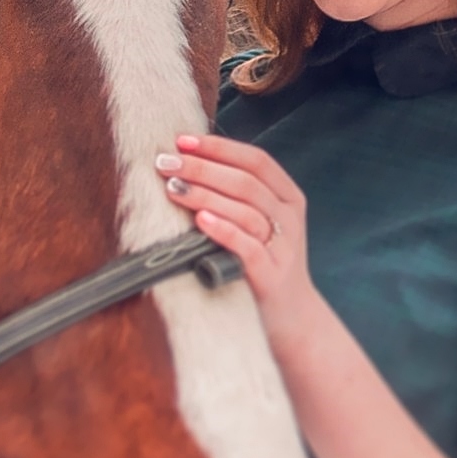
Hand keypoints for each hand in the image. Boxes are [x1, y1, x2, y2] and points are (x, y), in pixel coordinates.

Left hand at [157, 133, 329, 352]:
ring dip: (205, 194)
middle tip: (166, 163)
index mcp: (289, 197)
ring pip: (245, 209)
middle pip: (245, 182)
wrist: (291, 317)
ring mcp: (283, 246)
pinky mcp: (271, 274)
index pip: (256, 160)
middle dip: (203, 167)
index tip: (183, 140)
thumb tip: (189, 162)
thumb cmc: (263, 262)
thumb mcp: (261, 223)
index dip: (219, 147)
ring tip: (172, 186)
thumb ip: (238, 196)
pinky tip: (200, 221)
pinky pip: (247, 246)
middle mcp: (289, 217)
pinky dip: (223, 230)